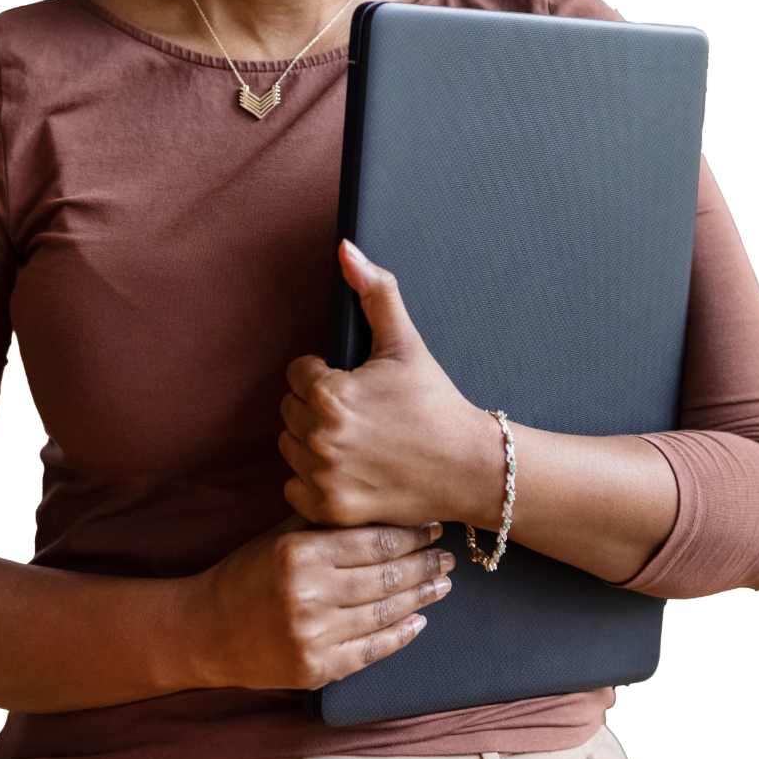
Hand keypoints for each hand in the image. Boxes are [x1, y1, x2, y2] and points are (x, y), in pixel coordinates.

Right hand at [196, 513, 453, 690]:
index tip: (433, 526)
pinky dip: (399, 636)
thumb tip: (383, 508)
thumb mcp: (279, 537)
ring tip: (442, 585)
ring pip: (384, 614)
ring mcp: (313, 637)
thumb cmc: (246, 575)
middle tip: (448, 556)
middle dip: (424, 565)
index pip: (373, 542)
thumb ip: (325, 525)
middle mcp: (309, 595)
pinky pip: (370, 652)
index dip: (411, 535)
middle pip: (385, 578)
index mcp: (300, 554)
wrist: (205, 630)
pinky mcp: (315, 670)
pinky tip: (417, 621)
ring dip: (420, 598)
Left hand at [279, 240, 498, 528]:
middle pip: (290, 409)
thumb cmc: (435, 402)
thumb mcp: (405, 342)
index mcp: (329, 392)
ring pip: (289, 447)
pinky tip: (349, 470)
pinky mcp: (327, 509)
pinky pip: (293, 488)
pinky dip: (314, 482)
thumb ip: (373, 290)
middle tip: (361, 414)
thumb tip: (345, 249)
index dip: (328, 375)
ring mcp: (322, 476)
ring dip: (313, 443)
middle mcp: (319, 436)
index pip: (297, 373)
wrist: (468, 467)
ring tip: (356, 441)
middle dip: (318, 407)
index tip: (360, 387)